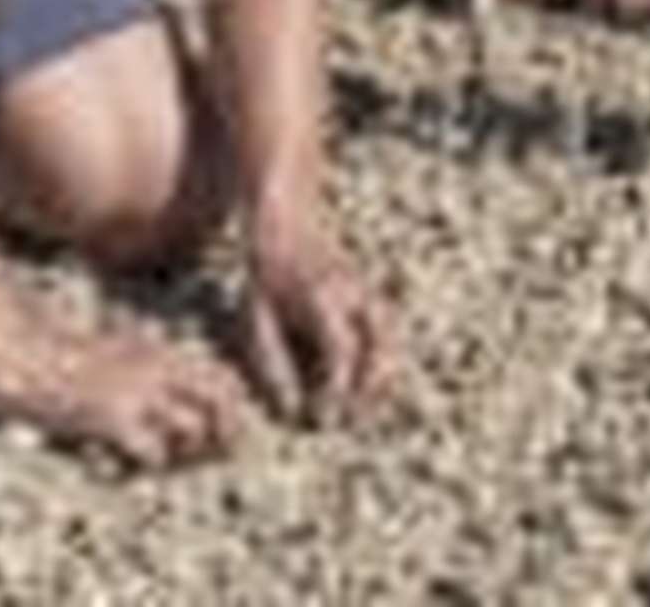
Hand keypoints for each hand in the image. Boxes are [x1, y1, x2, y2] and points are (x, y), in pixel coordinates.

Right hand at [0, 317, 248, 470]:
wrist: (17, 349)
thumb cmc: (58, 358)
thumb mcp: (115, 354)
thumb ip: (148, 373)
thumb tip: (175, 409)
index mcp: (160, 352)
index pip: (227, 379)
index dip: (231, 413)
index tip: (211, 436)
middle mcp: (159, 368)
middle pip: (226, 406)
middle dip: (221, 439)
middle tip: (191, 459)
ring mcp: (139, 392)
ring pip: (197, 432)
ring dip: (181, 458)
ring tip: (151, 464)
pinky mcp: (113, 416)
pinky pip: (154, 454)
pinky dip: (143, 469)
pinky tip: (117, 467)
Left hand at [236, 213, 397, 426]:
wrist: (287, 226)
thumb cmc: (268, 277)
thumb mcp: (256, 316)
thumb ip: (272, 363)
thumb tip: (291, 411)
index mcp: (321, 298)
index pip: (342, 349)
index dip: (337, 389)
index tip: (324, 419)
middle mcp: (354, 295)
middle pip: (381, 346)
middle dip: (371, 390)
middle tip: (351, 423)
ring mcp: (369, 294)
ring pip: (393, 342)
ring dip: (384, 381)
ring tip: (364, 413)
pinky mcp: (376, 299)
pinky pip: (392, 338)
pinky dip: (387, 367)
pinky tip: (370, 393)